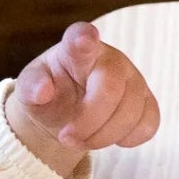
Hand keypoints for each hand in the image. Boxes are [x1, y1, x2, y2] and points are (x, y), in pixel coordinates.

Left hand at [5, 21, 159, 176]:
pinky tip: (108, 136)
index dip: (84, 39)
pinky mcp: (149, 103)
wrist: (68, 115)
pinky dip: (126, 139)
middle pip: (110, 90)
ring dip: (103, 137)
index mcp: (76, 50)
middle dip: (88, 122)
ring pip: (131, 113)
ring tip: (81, 141)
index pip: (82, 38)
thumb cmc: (50, 95)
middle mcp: (111, 59)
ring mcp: (135, 80)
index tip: (83, 39)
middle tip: (66, 138)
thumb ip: (30, 87)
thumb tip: (43, 91)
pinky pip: (148, 125)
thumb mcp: (30, 91)